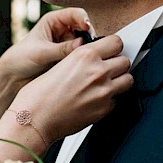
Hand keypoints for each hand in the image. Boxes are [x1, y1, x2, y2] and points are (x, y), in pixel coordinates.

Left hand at [0, 7, 89, 87]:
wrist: (13, 77)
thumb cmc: (22, 59)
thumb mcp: (42, 53)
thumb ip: (62, 49)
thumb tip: (82, 44)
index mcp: (53, 20)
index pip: (76, 13)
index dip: (84, 19)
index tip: (88, 29)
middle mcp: (62, 29)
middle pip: (85, 28)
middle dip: (88, 36)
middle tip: (89, 48)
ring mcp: (67, 43)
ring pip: (85, 43)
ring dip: (87, 49)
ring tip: (84, 58)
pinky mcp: (68, 56)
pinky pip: (81, 55)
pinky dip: (83, 59)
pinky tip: (82, 65)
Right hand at [10, 34, 132, 142]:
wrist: (34, 120)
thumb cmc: (38, 95)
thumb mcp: (59, 64)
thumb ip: (81, 59)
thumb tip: (94, 58)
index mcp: (85, 55)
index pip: (116, 42)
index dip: (112, 47)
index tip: (110, 51)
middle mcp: (98, 71)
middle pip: (125, 61)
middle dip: (117, 64)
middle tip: (107, 69)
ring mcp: (104, 92)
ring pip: (128, 80)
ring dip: (119, 81)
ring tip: (105, 84)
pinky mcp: (104, 110)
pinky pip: (116, 100)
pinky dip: (109, 100)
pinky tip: (94, 100)